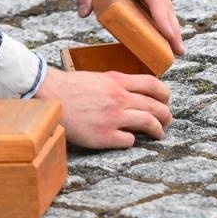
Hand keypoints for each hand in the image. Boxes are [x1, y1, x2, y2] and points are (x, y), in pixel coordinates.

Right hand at [34, 66, 171, 147]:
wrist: (49, 95)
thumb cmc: (70, 87)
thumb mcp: (98, 77)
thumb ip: (117, 83)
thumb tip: (134, 92)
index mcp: (117, 81)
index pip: (153, 85)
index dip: (165, 94)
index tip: (166, 100)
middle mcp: (119, 98)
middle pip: (155, 106)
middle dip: (166, 115)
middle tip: (167, 120)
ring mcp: (112, 118)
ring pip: (148, 123)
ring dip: (158, 130)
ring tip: (159, 133)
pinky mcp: (103, 136)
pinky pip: (129, 140)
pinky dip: (132, 141)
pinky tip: (128, 139)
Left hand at [71, 0, 184, 55]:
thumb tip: (83, 13)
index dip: (162, 18)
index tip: (170, 35)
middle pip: (165, 5)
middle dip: (172, 28)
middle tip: (179, 51)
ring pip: (162, 6)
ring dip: (169, 26)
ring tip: (175, 49)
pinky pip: (153, 5)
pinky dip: (158, 19)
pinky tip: (160, 36)